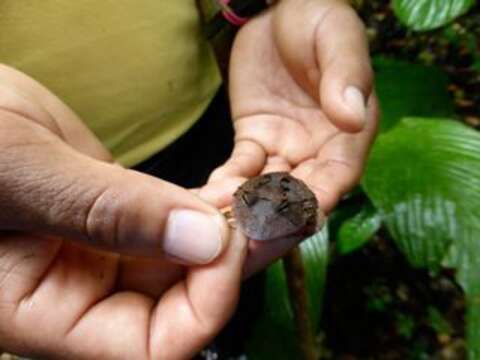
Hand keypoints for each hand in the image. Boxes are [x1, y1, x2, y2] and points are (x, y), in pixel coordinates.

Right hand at [0, 65, 246, 358]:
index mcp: (46, 310)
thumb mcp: (17, 170)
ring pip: (190, 257)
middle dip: (236, 259)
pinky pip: (182, 220)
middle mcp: (85, 289)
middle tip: (280, 211)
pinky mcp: (125, 211)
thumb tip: (204, 241)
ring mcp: (109, 249)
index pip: (151, 347)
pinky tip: (243, 180)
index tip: (226, 241)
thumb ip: (106, 211)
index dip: (203, 305)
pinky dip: (215, 203)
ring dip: (235, 228)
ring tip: (273, 191)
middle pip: (183, 301)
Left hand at [205, 0, 378, 217]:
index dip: (320, 197)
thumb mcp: (337, 38)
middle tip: (248, 235)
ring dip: (245, 207)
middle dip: (277, 217)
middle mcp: (318, 150)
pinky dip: (226, 184)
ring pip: (267, 189)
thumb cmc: (316, 19)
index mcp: (349, 133)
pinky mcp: (254, 142)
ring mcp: (284, 149)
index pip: (338, 175)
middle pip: (301, 194)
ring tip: (220, 222)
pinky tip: (208, 197)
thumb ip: (346, 76)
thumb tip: (352, 117)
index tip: (297, 216)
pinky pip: (241, 169)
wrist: (276, 11)